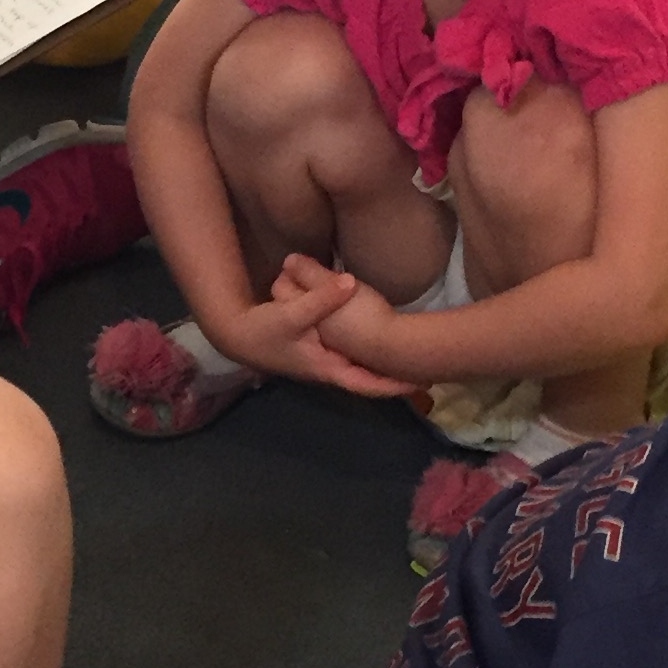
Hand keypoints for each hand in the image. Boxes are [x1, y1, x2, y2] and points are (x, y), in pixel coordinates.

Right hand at [207, 256, 415, 396]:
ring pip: (362, 367)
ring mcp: (326, 361)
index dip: (395, 385)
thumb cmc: (262, 331)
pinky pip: (352, 354)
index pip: (368, 384)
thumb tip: (351, 283)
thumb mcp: (290, 315)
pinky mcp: (320, 350)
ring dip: (385, 365)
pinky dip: (368, 351)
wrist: (237, 336)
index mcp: (328, 368)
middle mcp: (331, 369)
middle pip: (370, 378)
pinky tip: (380, 340)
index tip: (424, 381)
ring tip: (414, 357)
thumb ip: (320, 299)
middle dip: (397, 375)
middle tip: (430, 369)